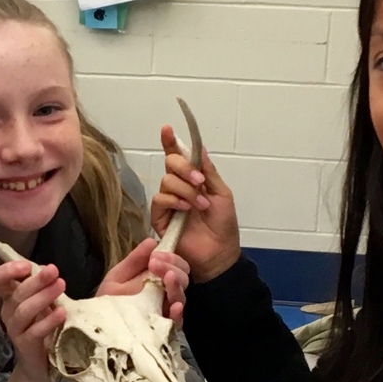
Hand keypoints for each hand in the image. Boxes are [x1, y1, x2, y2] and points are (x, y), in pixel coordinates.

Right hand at [0, 257, 66, 381]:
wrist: (41, 367)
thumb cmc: (45, 328)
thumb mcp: (48, 303)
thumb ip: (50, 286)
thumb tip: (66, 272)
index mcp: (11, 298)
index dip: (7, 270)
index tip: (27, 265)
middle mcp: (9, 312)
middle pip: (15, 292)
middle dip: (34, 280)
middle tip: (53, 271)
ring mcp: (15, 330)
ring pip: (24, 310)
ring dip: (43, 297)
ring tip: (61, 285)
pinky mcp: (25, 345)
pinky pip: (35, 331)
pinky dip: (49, 321)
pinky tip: (62, 313)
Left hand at [96, 236, 190, 323]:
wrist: (96, 327)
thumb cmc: (108, 302)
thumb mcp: (118, 277)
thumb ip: (134, 260)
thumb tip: (152, 241)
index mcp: (158, 281)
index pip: (176, 266)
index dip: (171, 258)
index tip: (156, 255)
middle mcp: (165, 296)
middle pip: (182, 279)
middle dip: (172, 267)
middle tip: (156, 263)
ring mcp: (165, 313)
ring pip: (180, 298)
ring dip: (176, 285)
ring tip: (169, 276)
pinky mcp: (162, 332)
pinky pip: (175, 323)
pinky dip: (177, 314)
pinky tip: (175, 306)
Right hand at [149, 125, 241, 282]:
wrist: (218, 254)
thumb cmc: (223, 226)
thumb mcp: (222, 194)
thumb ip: (208, 172)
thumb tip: (199, 148)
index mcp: (193, 180)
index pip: (178, 157)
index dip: (171, 142)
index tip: (167, 128)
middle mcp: (177, 188)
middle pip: (170, 164)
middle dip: (185, 167)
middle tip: (200, 181)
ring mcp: (168, 203)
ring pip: (167, 181)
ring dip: (186, 189)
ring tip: (200, 205)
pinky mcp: (159, 218)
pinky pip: (160, 199)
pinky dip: (175, 200)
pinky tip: (186, 210)